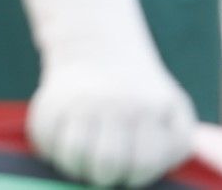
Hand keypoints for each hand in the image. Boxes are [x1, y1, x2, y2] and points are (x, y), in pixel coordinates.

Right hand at [27, 52, 194, 186]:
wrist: (97, 46)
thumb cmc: (142, 93)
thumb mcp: (173, 110)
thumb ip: (176, 144)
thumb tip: (157, 170)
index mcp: (149, 107)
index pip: (142, 164)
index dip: (135, 175)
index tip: (131, 168)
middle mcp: (112, 101)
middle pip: (106, 163)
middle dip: (106, 175)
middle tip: (106, 167)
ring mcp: (77, 99)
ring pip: (72, 156)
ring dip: (77, 166)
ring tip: (85, 158)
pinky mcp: (48, 100)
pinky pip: (45, 142)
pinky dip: (52, 149)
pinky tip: (65, 140)